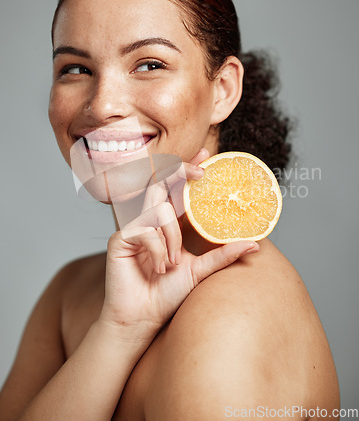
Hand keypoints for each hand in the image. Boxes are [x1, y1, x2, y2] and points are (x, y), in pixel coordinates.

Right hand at [99, 149, 258, 341]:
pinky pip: (145, 230)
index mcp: (168, 223)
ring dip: (172, 235)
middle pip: (162, 181)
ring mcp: (135, 226)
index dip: (189, 167)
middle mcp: (150, 219)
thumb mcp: (201, 270)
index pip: (178, 188)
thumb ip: (223, 254)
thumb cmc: (167, 294)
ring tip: (173, 262)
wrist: (143, 319)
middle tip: (202, 172)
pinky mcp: (121, 237)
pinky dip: (158, 249)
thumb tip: (255, 243)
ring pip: (159, 209)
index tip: (208, 154)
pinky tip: (158, 268)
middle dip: (181, 170)